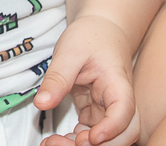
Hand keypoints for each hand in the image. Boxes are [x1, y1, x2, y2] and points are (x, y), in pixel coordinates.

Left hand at [36, 14, 140, 145]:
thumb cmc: (90, 36)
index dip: (111, 129)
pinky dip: (76, 142)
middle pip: (122, 134)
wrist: (101, 30)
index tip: (91, 137)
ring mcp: (107, 110)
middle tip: (61, 143)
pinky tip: (55, 140)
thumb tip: (41, 103)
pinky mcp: (96, 114)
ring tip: (52, 144)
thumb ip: (57, 77)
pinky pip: (90, 134)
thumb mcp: (69, 51)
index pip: (124, 112)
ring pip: (106, 139)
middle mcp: (118, 102)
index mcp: (118, 84)